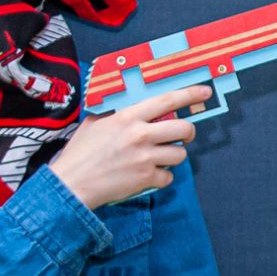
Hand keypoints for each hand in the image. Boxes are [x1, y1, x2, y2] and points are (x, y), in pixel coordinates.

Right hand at [45, 84, 210, 208]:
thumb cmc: (80, 153)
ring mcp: (146, 157)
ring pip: (179, 155)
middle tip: (183, 136)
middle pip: (184, 129)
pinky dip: (161, 177)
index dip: (189, 94)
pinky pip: (168, 176)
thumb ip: (116, 115)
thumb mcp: (95, 123)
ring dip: (173, 157)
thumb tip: (130, 109)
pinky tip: (148, 175)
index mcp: (128, 117)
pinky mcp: (146, 178)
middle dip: (188, 133)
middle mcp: (141, 135)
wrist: (72, 183)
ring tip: (158, 158)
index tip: (204, 92)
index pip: (166, 100)